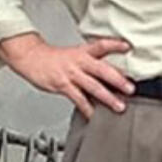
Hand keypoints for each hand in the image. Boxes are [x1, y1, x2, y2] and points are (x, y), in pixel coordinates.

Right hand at [0, 33, 134, 118]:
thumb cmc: (55, 59)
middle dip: (117, 79)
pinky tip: (95, 116)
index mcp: (83, 51)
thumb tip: (115, 75)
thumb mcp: (75, 54)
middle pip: (101, 69)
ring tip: (119, 106)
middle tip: (130, 88)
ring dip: (107, 97)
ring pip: (92, 86)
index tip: (128, 47)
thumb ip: (93, 63)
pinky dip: (88, 110)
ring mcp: (71, 74)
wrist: (31, 58)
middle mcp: (79, 62)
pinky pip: (78, 99)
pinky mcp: (63, 85)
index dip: (115, 45)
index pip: (101, 45)